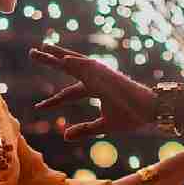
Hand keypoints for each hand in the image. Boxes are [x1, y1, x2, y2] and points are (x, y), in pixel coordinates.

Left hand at [31, 44, 154, 137]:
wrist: (150, 111)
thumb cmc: (131, 116)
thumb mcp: (104, 126)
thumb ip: (84, 130)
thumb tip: (64, 136)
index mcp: (96, 88)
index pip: (70, 93)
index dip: (53, 101)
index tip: (38, 108)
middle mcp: (96, 78)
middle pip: (68, 67)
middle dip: (51, 60)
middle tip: (33, 52)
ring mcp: (101, 74)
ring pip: (75, 61)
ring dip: (58, 54)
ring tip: (42, 48)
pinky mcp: (108, 75)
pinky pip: (89, 66)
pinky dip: (75, 62)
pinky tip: (62, 59)